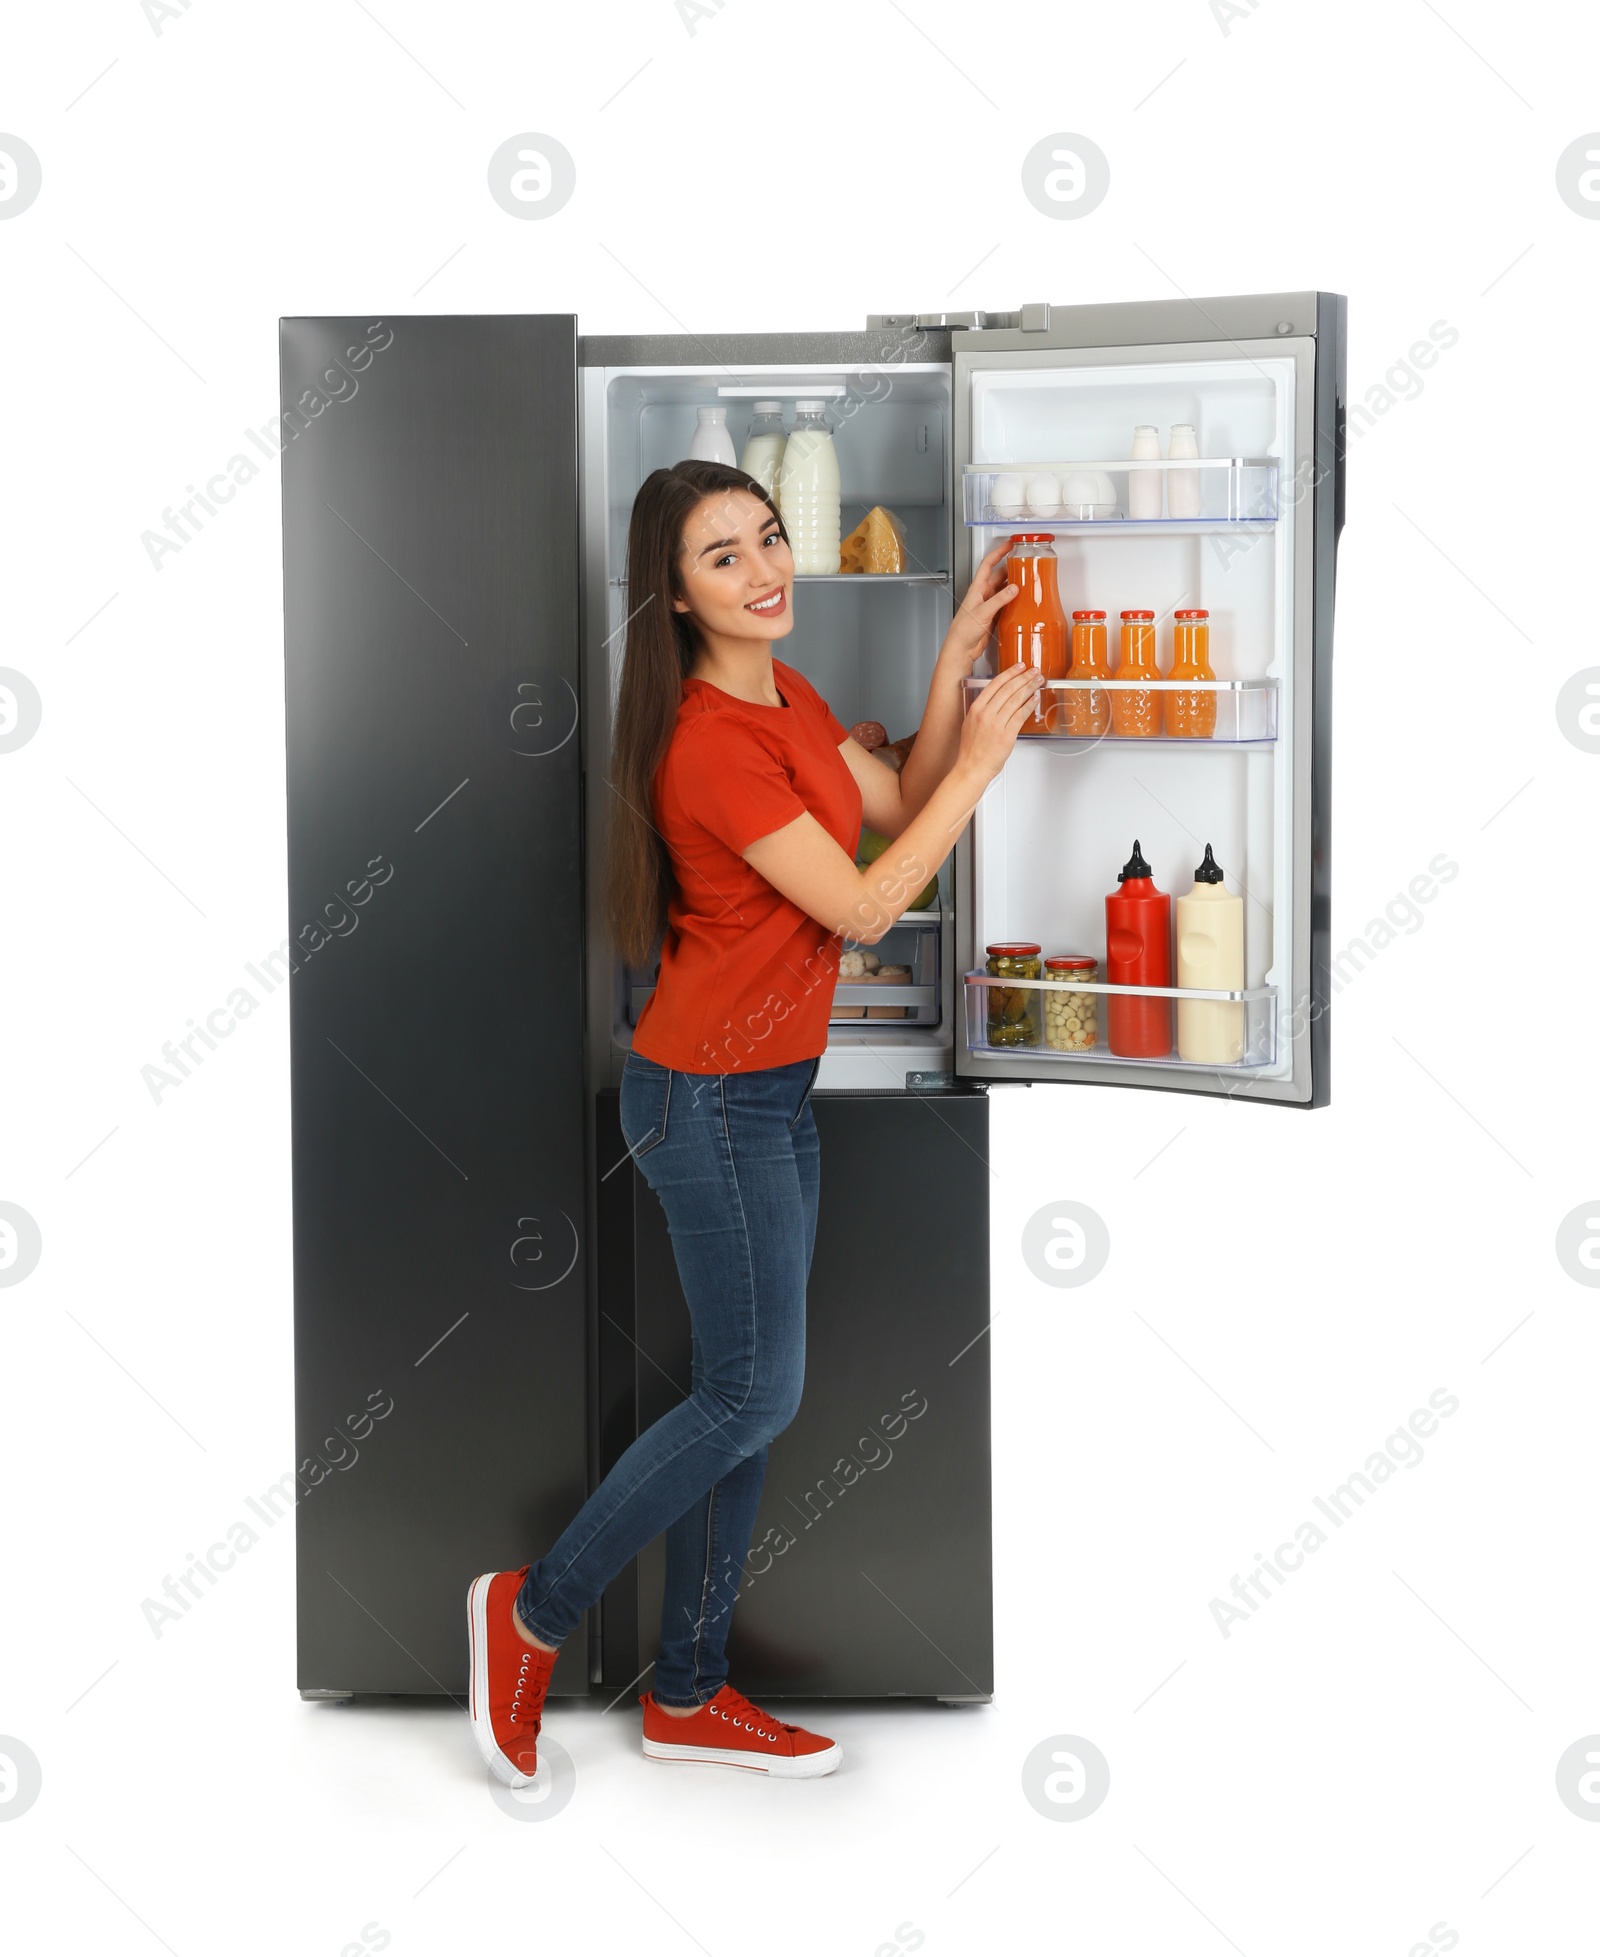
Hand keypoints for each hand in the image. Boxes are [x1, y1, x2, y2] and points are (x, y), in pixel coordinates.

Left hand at [937, 541, 1015, 671]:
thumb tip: (1014, 588)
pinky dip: (1013, 600)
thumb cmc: (963, 631)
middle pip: (998, 576)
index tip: (1008, 545)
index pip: (988, 564)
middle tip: (1022, 563)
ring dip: (1013, 584)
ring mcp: (988, 605)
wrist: (961, 648)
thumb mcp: (983, 612)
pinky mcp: (993, 616)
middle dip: (1010, 567)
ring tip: (1025, 580)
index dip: (998, 552)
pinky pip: (1005, 604)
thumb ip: (999, 600)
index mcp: (977, 589)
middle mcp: (982, 595)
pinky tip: (1021, 601)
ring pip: (1003, 590)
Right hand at [955, 662, 1042, 785]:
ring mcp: (996, 724)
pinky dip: (1029, 705)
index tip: (1019, 667)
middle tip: (1034, 671)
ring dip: (1030, 688)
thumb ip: (983, 710)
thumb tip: (999, 700)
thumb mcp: (970, 723)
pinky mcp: (1007, 735)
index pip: (995, 684)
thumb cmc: (971, 750)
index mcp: (976, 709)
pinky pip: (1021, 716)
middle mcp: (986, 714)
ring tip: (1038, 681)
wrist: (971, 768)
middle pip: (1008, 689)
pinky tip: (1035, 699)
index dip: (1010, 673)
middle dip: (1024, 677)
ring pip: (1016, 700)